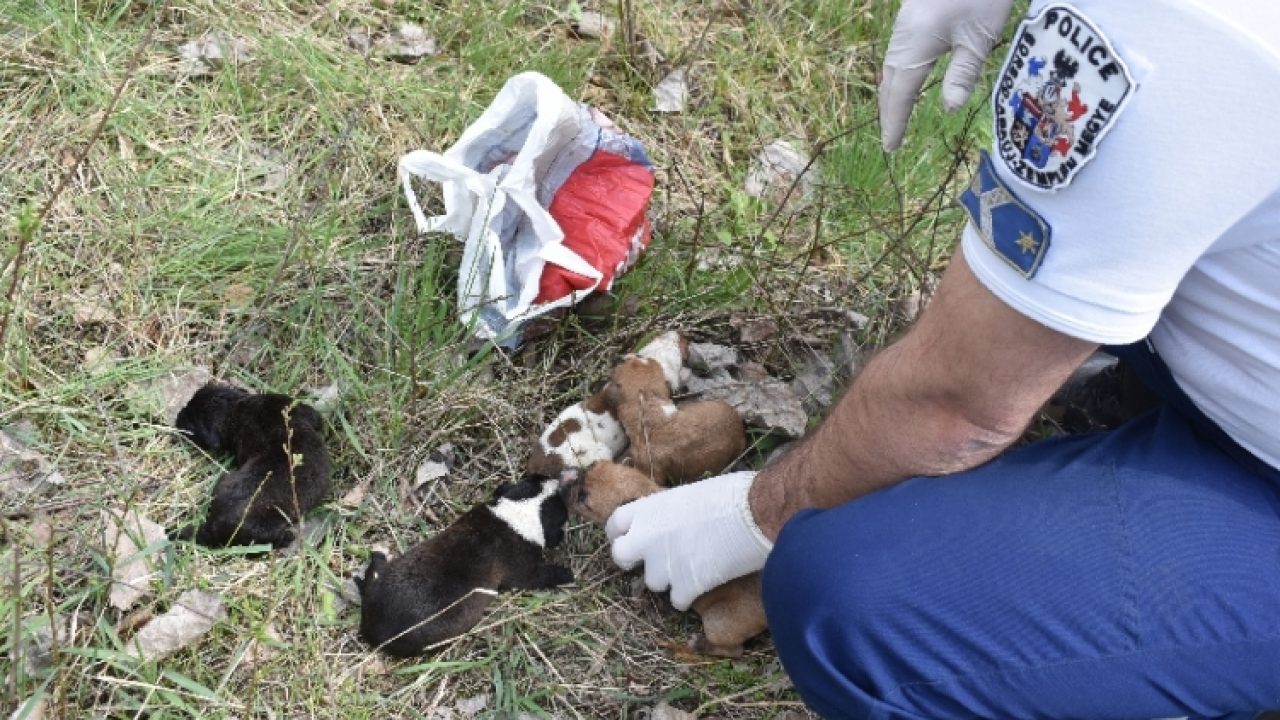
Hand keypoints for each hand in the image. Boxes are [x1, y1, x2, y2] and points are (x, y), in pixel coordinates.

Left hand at [606, 471, 771, 610]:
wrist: (757, 513)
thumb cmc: (733, 494)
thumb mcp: (691, 494)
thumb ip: (672, 512)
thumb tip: (675, 521)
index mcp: (649, 508)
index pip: (616, 524)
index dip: (622, 534)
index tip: (632, 538)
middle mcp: (648, 537)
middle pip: (620, 556)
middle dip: (632, 562)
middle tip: (652, 561)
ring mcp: (664, 564)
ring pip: (652, 583)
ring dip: (668, 579)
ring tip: (693, 567)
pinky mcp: (685, 586)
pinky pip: (677, 601)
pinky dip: (688, 597)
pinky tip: (705, 584)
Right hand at [879, 0, 1015, 150]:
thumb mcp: (978, 38)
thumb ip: (962, 75)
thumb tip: (948, 110)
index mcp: (914, 47)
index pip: (900, 96)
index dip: (895, 123)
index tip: (891, 148)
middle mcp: (902, 38)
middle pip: (889, 83)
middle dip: (889, 112)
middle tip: (890, 139)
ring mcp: (904, 25)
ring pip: (890, 67)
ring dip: (891, 94)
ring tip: (895, 116)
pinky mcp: (912, 16)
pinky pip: (897, 53)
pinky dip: (897, 75)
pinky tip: (904, 79)